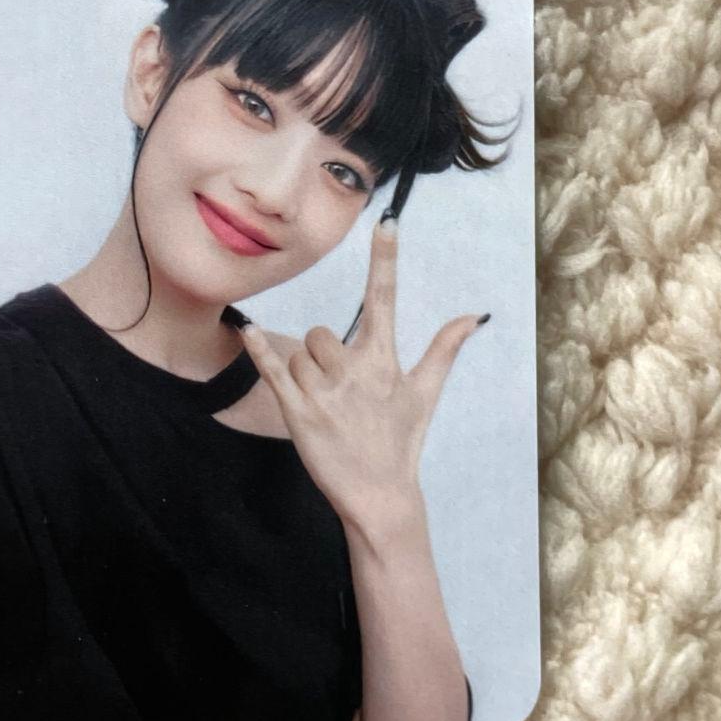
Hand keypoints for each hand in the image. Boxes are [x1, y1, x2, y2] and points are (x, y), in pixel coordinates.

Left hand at [237, 219, 487, 538]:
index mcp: (384, 362)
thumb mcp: (425, 394)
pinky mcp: (298, 413)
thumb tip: (474, 315)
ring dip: (302, 375)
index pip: (385, 300)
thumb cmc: (400, 442)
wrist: (380, 496)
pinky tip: (246, 330)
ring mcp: (325, 392)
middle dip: (320, 355)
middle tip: (335, 390)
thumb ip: (444, 350)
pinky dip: (258, 349)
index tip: (386, 223)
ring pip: (297, 356)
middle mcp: (355, 372)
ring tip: (323, 407)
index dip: (386, 260)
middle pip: (320, 334)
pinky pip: (272, 370)